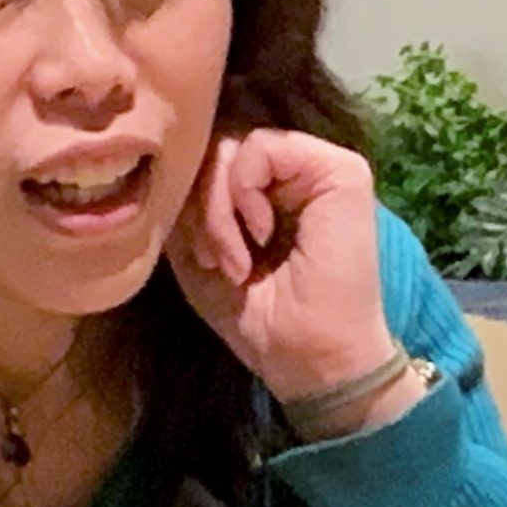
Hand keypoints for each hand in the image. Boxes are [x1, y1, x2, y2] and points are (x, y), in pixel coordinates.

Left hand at [164, 129, 401, 413]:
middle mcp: (295, 174)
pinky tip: (260, 236)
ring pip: (234, 146)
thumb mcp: (200, 260)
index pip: (211, 163)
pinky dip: (242, 193)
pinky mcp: (340, 170)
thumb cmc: (263, 320)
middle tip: (213, 261)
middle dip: (201, 207)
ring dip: (218, 208)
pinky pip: (261, 148)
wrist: (314, 360)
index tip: (203, 260)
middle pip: (218, 150)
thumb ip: (185, 211)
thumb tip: (165, 171)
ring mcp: (319, 168)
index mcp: (268, 194)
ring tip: (235, 260)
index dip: (192, 203)